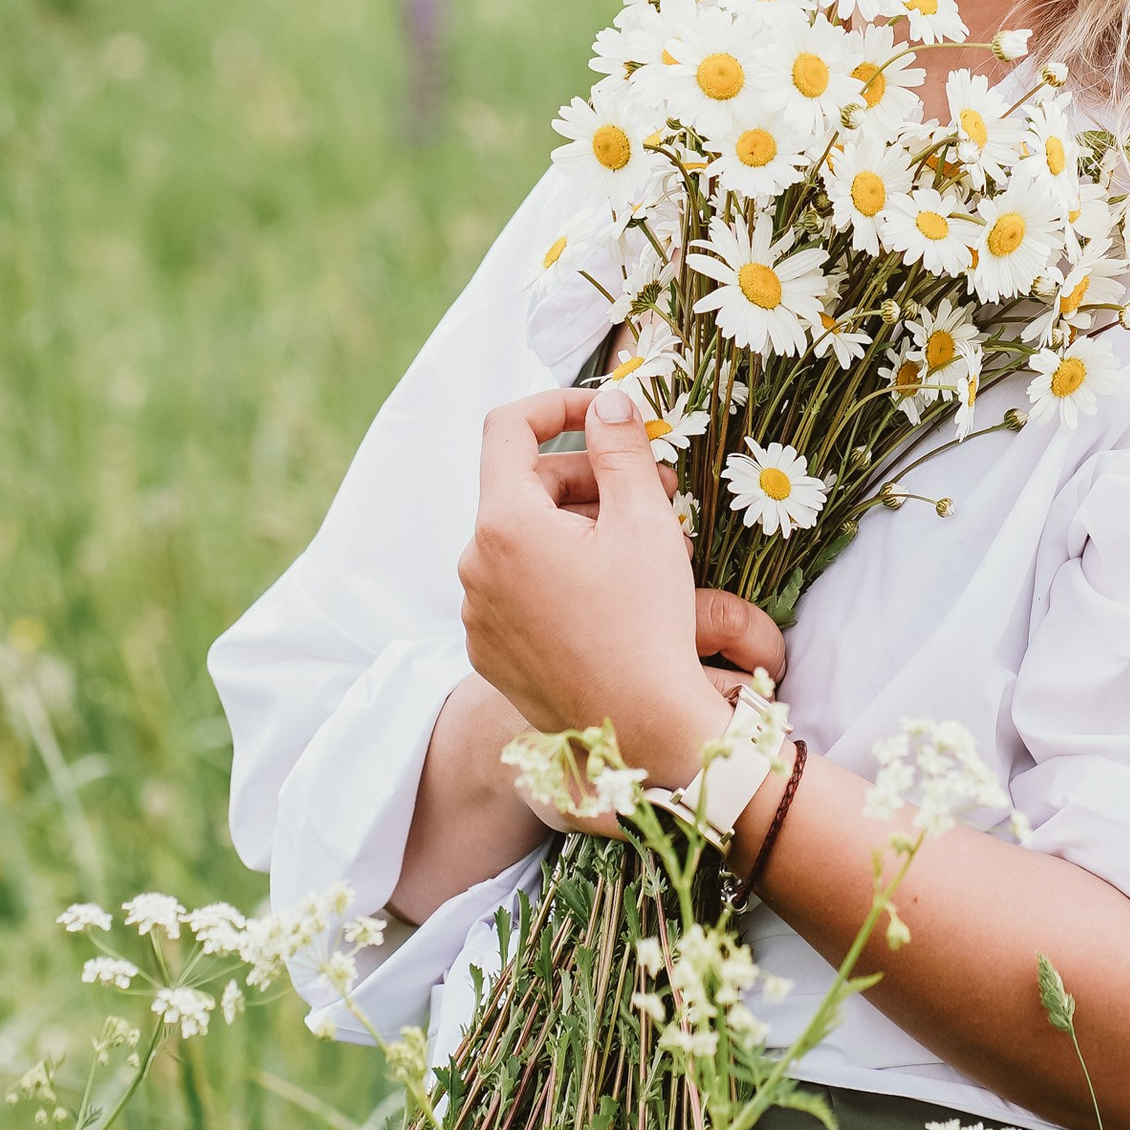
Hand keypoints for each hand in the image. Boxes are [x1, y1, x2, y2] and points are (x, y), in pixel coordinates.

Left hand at [459, 385, 740, 787]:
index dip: (558, 404)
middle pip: (524, 487)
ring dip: (578, 525)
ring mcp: (475, 612)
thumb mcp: (645, 520)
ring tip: (644, 543)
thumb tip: (608, 399)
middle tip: (656, 487)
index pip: (508, 429)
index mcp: (503, 523)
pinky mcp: (488, 650)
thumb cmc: (646, 622)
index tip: (606, 411)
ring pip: (524, 540)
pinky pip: (517, 588)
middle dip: (587, 475)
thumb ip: (621, 447)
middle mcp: (473, 564)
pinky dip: (558, 573)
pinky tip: (611, 591)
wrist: (641, 730)